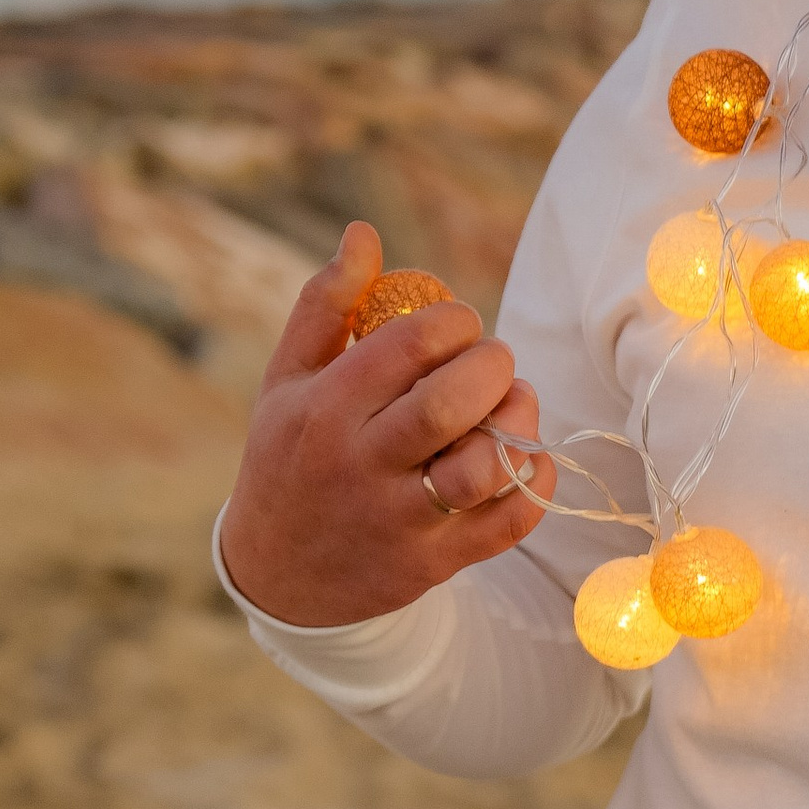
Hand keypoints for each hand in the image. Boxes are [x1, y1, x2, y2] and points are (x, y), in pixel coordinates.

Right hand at [218, 222, 557, 626]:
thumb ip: (325, 303)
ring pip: (483, 467)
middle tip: (493, 361)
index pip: (409, 345)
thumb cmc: (290, 456)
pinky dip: (533, 482)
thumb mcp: (288, 378)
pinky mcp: (432, 562)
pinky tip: (524, 455)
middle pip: (450, 404)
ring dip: (518, 424)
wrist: (275, 575)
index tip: (461, 325)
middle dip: (492, 366)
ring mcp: (398, 519)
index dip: (455, 321)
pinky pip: (507, 523)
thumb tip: (364, 233)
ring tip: (512, 406)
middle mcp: (360, 464)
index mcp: (325, 409)